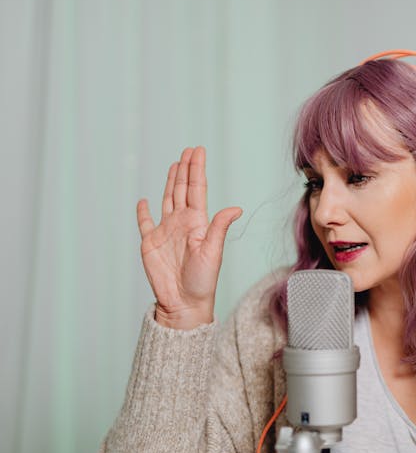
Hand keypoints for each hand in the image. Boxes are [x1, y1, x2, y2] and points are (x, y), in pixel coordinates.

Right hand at [136, 147, 242, 328]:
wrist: (184, 303)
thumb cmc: (202, 281)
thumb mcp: (213, 252)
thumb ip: (219, 228)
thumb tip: (235, 208)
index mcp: (197, 222)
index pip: (197, 189)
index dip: (196, 170)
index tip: (198, 151)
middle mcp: (182, 223)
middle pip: (183, 189)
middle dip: (185, 169)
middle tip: (189, 150)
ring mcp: (165, 232)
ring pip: (167, 200)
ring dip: (171, 182)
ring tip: (175, 165)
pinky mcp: (150, 243)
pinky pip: (145, 223)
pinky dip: (143, 212)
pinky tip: (143, 200)